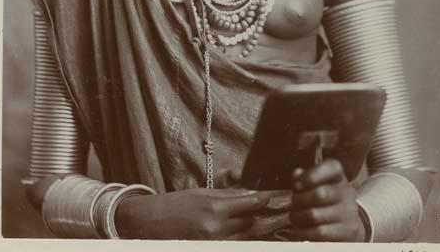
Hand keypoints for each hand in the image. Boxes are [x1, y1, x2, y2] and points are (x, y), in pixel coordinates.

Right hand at [115, 187, 273, 239]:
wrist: (149, 224)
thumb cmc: (176, 205)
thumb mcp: (202, 193)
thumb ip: (228, 197)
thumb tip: (251, 195)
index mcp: (213, 207)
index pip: (249, 204)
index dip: (267, 201)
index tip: (280, 197)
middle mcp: (216, 227)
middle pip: (252, 224)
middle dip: (271, 219)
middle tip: (290, 214)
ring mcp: (213, 243)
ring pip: (247, 239)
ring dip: (263, 232)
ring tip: (280, 226)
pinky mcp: (210, 251)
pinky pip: (235, 246)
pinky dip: (247, 241)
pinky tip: (257, 237)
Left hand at [289, 159, 365, 241]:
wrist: (347, 223)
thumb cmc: (325, 198)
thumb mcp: (316, 183)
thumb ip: (304, 177)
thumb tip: (296, 174)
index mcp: (338, 175)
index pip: (332, 167)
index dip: (311, 175)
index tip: (296, 186)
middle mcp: (346, 191)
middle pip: (320, 194)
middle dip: (299, 200)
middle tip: (292, 204)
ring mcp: (348, 212)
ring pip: (316, 215)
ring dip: (298, 217)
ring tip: (294, 217)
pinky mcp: (347, 231)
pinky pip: (319, 232)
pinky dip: (304, 232)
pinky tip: (299, 230)